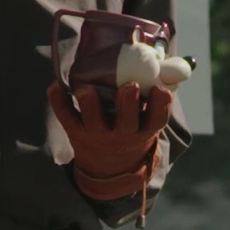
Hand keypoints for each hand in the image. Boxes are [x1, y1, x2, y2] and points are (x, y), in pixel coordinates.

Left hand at [48, 80, 174, 199]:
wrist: (109, 169)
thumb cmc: (132, 132)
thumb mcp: (147, 123)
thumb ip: (157, 96)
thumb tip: (173, 60)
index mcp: (143, 131)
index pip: (157, 120)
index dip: (161, 105)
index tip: (161, 89)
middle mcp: (122, 135)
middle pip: (126, 121)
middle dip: (128, 102)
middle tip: (130, 85)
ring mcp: (97, 135)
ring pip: (92, 120)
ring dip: (89, 103)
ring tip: (86, 88)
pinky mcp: (75, 133)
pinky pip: (65, 117)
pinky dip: (58, 101)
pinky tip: (56, 85)